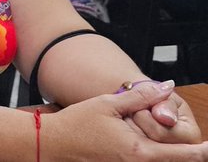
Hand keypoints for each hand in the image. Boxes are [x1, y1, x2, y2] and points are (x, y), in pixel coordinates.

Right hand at [46, 81, 207, 158]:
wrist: (51, 143)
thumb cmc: (76, 124)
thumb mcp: (109, 103)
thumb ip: (141, 97)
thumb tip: (167, 88)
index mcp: (140, 152)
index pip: (185, 155)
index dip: (204, 151)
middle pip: (176, 160)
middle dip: (185, 149)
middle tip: (183, 133)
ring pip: (161, 160)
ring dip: (166, 149)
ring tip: (149, 130)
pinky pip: (146, 161)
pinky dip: (151, 152)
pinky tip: (136, 136)